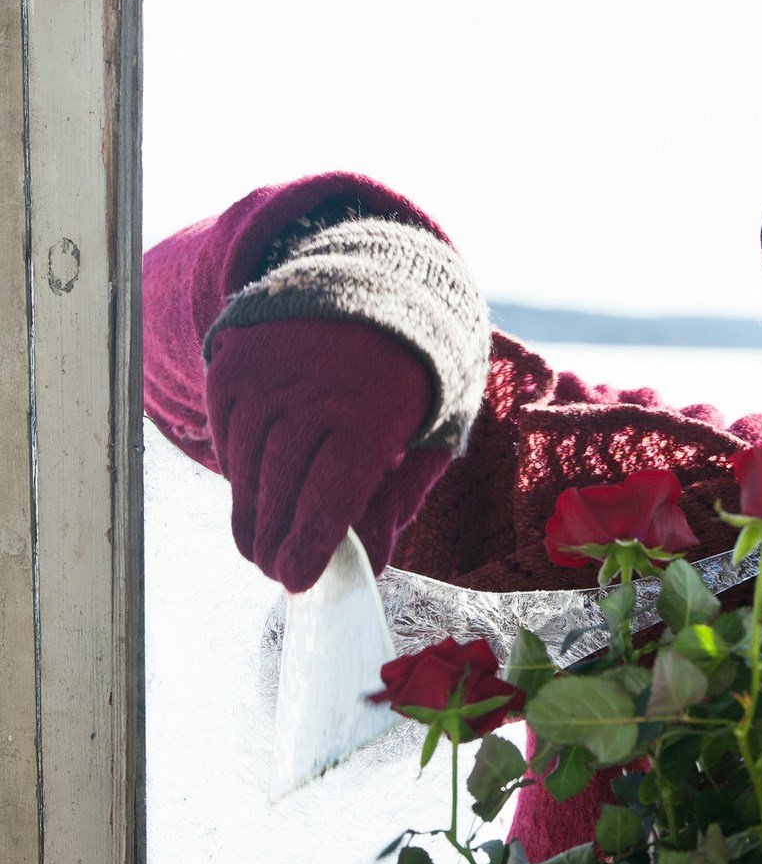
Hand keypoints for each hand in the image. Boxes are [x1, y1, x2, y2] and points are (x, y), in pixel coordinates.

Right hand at [206, 318, 452, 591]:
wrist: (379, 281)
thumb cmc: (414, 373)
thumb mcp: (433, 431)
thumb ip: (402, 495)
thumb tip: (373, 561)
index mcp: (372, 415)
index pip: (329, 500)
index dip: (308, 547)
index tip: (294, 582)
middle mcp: (311, 395)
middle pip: (281, 490)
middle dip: (275, 542)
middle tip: (275, 573)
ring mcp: (266, 377)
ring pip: (246, 467)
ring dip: (249, 514)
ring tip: (258, 547)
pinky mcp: (234, 366)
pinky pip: (226, 435)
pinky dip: (236, 469)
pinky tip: (250, 493)